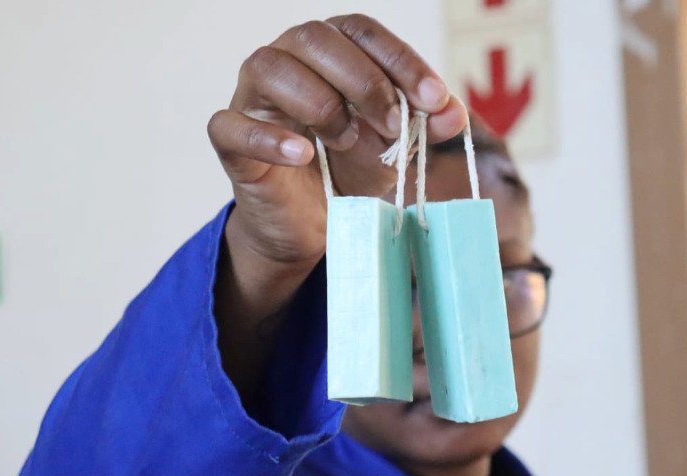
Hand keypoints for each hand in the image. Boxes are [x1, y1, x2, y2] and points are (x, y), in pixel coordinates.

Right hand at [208, 15, 466, 394]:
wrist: (309, 232)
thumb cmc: (352, 181)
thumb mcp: (400, 154)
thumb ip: (426, 130)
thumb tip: (456, 115)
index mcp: (330, 57)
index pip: (362, 32)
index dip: (402, 61)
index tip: (438, 104)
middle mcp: (287, 66)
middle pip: (315, 37)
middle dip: (364, 80)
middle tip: (393, 128)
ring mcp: (253, 102)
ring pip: (268, 66)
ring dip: (319, 101)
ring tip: (348, 141)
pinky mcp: (231, 144)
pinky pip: (230, 126)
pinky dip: (268, 137)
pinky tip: (303, 156)